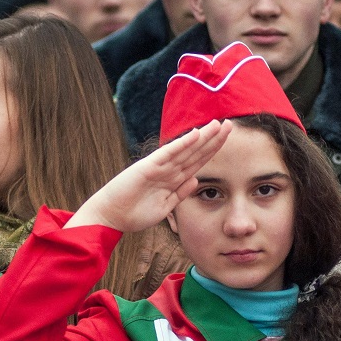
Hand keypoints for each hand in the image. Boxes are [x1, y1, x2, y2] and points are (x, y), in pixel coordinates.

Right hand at [66, 120, 231, 232]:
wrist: (110, 217)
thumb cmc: (134, 213)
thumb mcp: (165, 206)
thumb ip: (180, 193)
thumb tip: (196, 180)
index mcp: (173, 178)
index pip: (198, 161)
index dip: (213, 149)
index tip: (227, 138)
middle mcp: (168, 169)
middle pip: (196, 152)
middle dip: (213, 139)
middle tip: (230, 124)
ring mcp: (159, 167)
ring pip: (186, 150)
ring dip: (202, 138)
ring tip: (217, 124)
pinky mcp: (148, 167)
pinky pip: (168, 154)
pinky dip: (182, 144)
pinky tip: (195, 135)